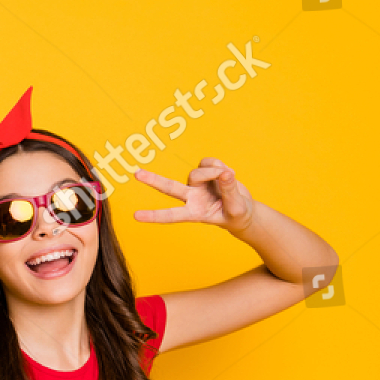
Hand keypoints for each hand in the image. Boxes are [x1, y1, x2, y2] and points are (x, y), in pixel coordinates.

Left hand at [132, 159, 254, 233]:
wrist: (243, 210)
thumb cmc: (236, 215)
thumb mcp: (236, 209)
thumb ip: (230, 192)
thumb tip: (225, 173)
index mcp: (194, 213)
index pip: (171, 215)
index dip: (154, 216)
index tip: (135, 216)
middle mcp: (191, 198)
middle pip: (169, 188)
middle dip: (153, 180)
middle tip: (136, 174)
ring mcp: (197, 184)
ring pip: (197, 172)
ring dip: (213, 172)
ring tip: (229, 178)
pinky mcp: (205, 171)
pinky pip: (207, 162)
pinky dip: (218, 165)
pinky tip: (227, 173)